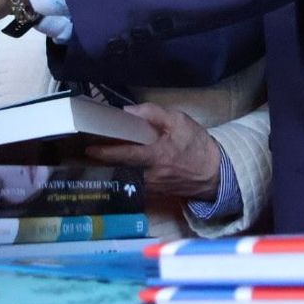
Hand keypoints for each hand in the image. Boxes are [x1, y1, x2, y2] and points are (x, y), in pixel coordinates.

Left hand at [85, 103, 222, 201]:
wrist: (215, 173)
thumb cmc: (197, 145)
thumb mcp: (179, 121)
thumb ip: (153, 113)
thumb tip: (128, 111)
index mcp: (157, 156)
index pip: (126, 155)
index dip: (106, 152)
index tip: (90, 148)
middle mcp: (151, 175)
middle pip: (120, 167)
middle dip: (104, 159)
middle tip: (88, 149)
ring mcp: (152, 186)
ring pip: (126, 175)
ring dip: (114, 166)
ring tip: (100, 154)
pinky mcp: (155, 192)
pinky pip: (135, 181)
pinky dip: (125, 171)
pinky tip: (119, 163)